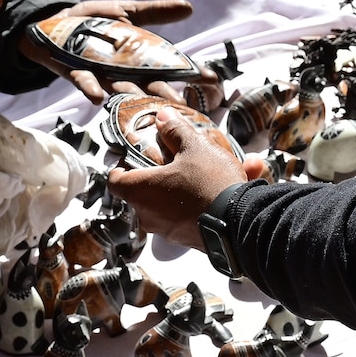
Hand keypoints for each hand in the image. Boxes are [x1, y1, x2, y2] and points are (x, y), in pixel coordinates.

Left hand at [19, 0, 209, 104]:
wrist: (53, 22)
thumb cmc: (93, 22)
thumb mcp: (127, 12)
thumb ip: (155, 12)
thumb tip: (190, 7)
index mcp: (138, 57)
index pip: (169, 67)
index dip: (189, 73)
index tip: (212, 79)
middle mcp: (122, 71)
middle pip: (148, 85)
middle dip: (166, 96)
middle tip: (185, 107)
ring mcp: (99, 73)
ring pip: (120, 89)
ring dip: (133, 98)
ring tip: (149, 107)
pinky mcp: (75, 71)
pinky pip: (83, 82)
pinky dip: (89, 89)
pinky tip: (97, 98)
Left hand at [108, 109, 263, 248]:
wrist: (240, 222)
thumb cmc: (210, 184)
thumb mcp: (194, 148)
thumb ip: (175, 132)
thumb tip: (163, 117)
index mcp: (141, 191)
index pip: (115, 181)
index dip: (121, 167)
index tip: (132, 158)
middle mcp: (148, 215)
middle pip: (142, 192)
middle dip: (158, 176)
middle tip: (174, 161)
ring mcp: (167, 231)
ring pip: (168, 204)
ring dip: (183, 188)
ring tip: (209, 170)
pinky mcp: (186, 239)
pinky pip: (188, 215)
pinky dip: (199, 202)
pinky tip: (225, 186)